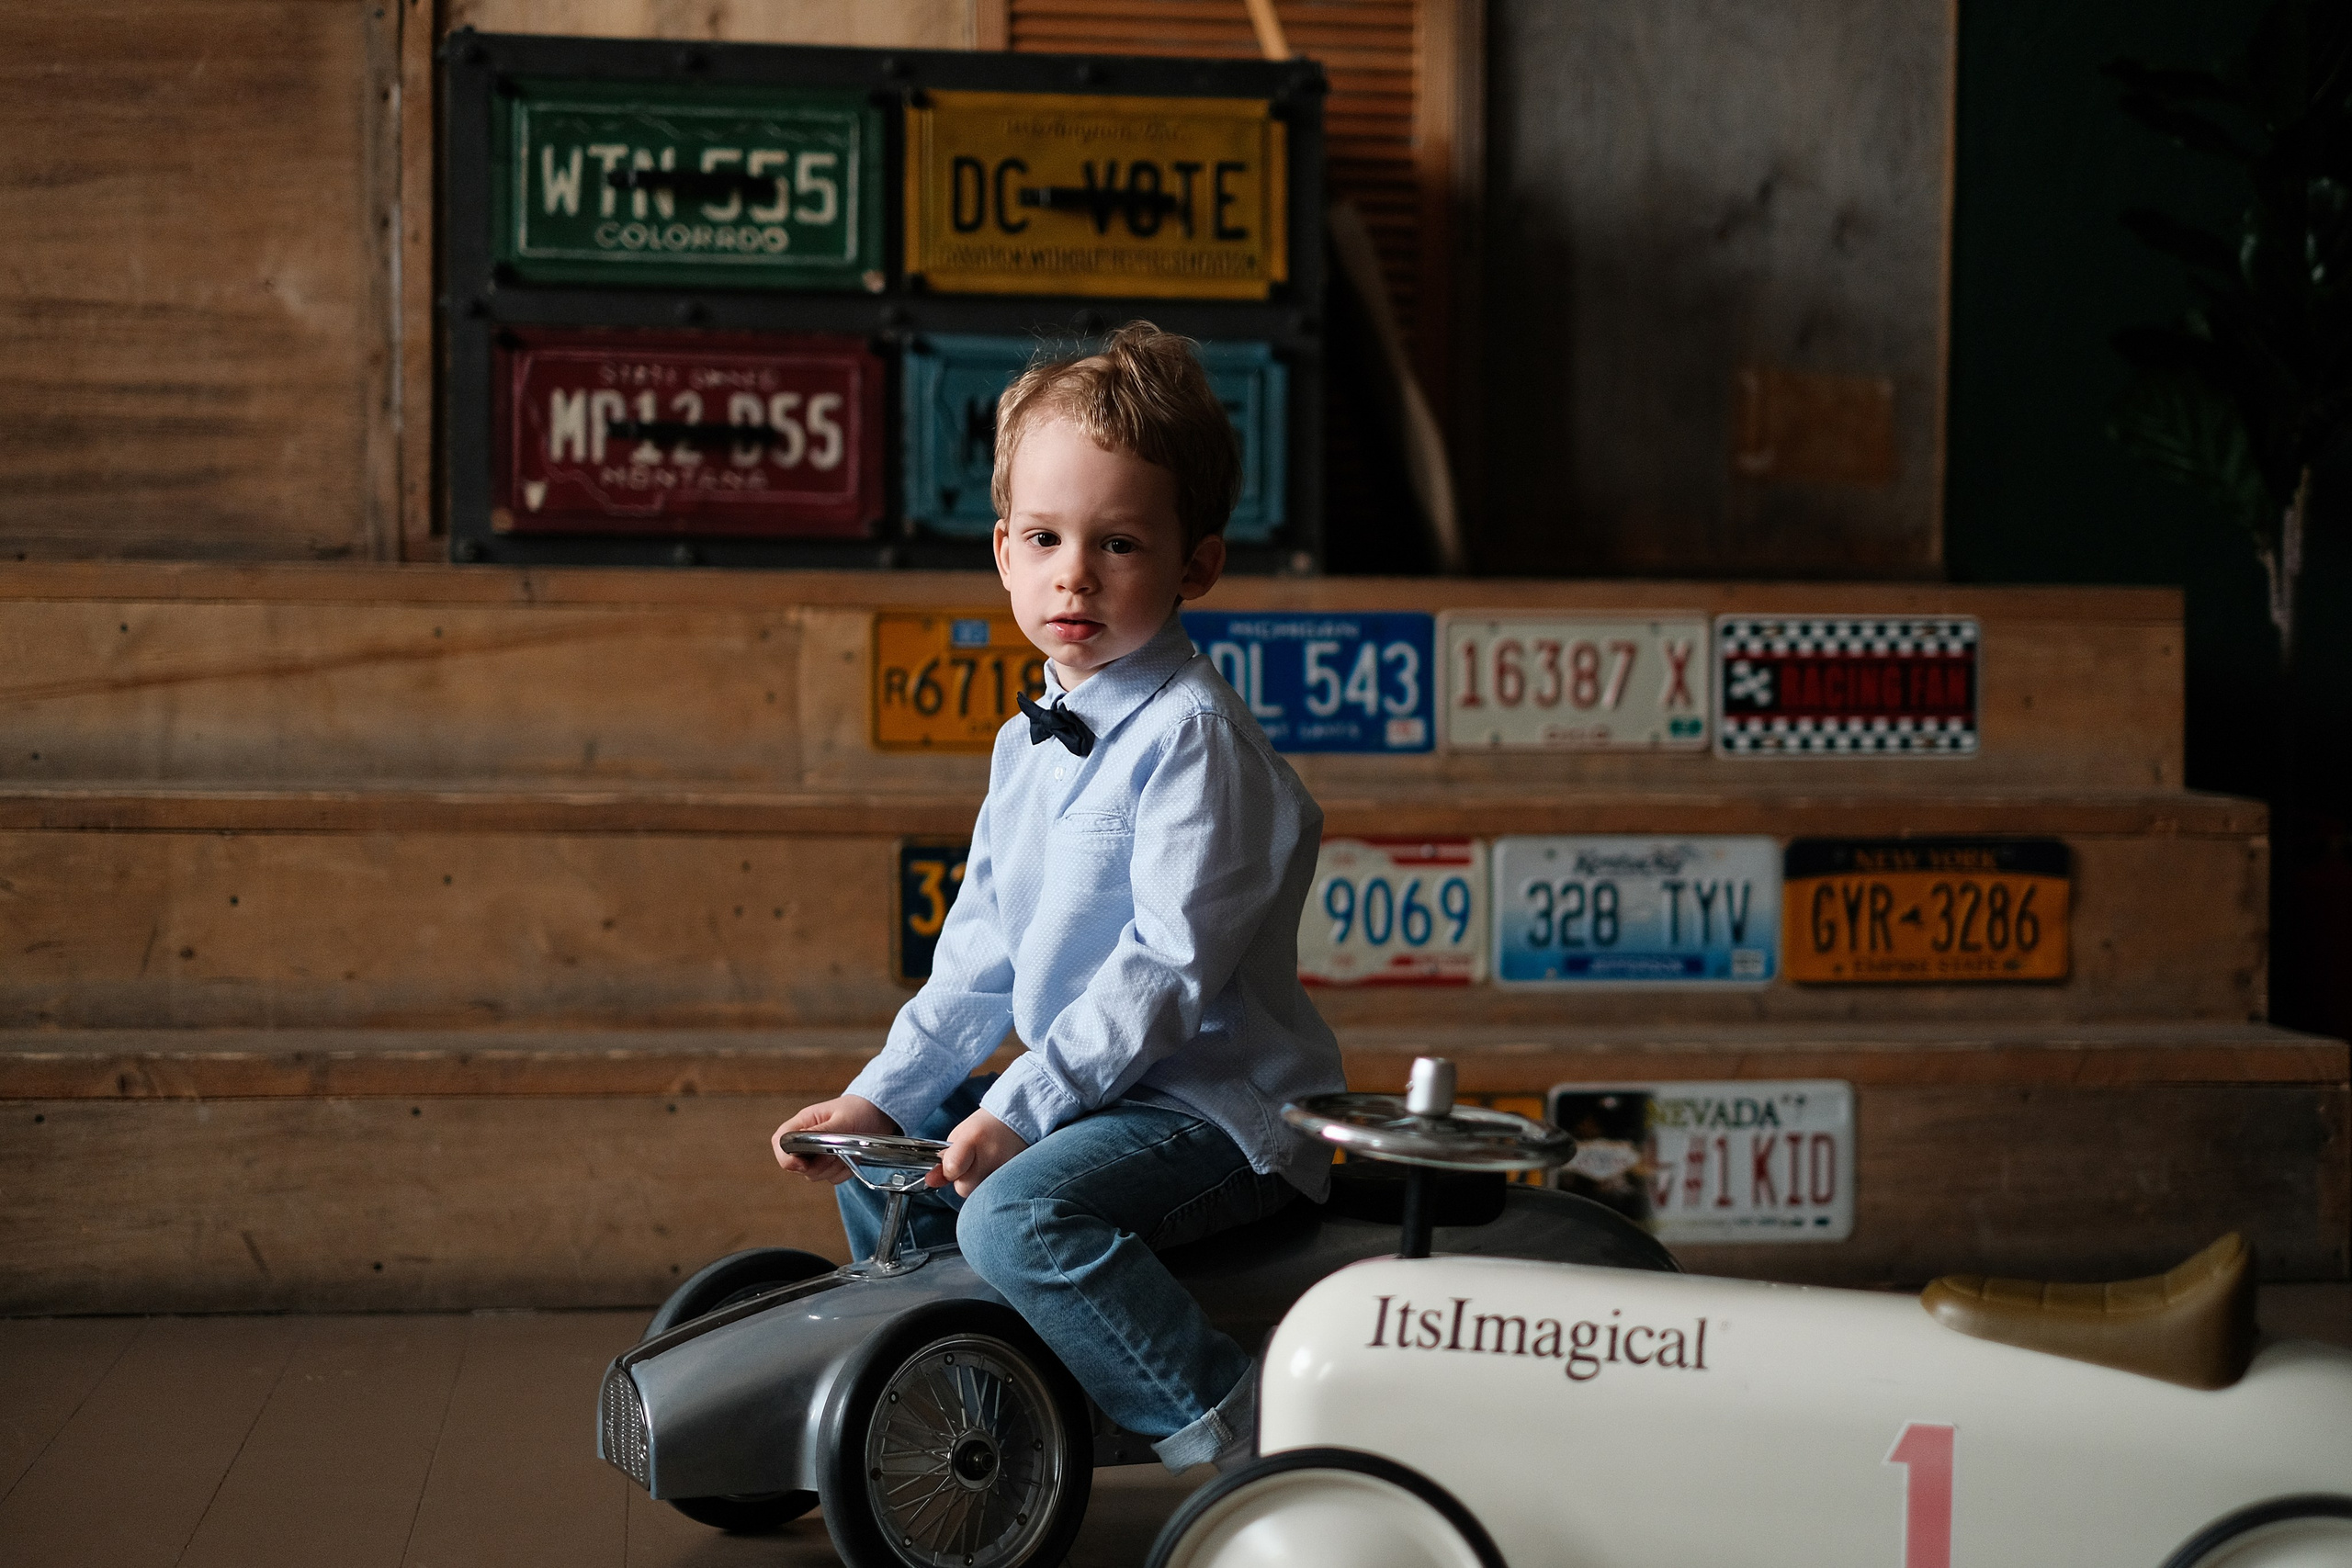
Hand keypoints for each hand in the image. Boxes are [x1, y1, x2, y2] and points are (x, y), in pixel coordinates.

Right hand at [772, 1095, 899, 1184]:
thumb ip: (820, 1133)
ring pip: (813, 1175)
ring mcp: (817, 1152)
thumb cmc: (860, 1109)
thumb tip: (797, 1142)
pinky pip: (830, 1178)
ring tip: (848, 1153)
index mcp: (804, 1123)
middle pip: (796, 1165)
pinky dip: (843, 1173)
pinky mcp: (830, 1162)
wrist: (880, 1114)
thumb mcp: (842, 1119)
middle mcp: (806, 1139)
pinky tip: (853, 1160)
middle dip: (818, 1166)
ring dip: (833, 1169)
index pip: (780, 1143)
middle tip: (837, 1155)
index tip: (805, 1163)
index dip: (787, 1158)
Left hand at [933, 1109, 1028, 1197]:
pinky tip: (997, 1171)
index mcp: (973, 1138)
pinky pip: (996, 1193)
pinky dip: (993, 1186)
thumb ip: (945, 1159)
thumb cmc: (985, 1127)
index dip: (949, 1171)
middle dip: (964, 1181)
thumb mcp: (960, 1136)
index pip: (952, 1168)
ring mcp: (1008, 1167)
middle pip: (965, 1188)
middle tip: (972, 1166)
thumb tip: (930, 1181)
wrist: (1018, 1120)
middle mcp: (992, 1154)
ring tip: (987, 1167)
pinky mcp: (1018, 1177)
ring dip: (978, 1185)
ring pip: (980, 1194)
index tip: (952, 1165)